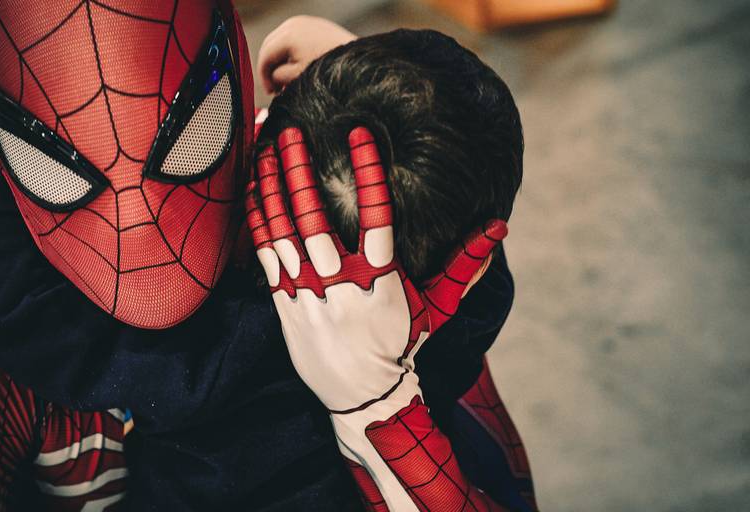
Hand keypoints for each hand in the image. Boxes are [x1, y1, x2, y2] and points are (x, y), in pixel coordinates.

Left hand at [246, 126, 509, 510]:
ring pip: (283, 230)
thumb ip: (466, 264)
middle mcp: (339, 282)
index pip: (375, 214)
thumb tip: (500, 229)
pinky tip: (255, 188)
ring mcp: (308, 292)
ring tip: (268, 149)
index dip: (366, 171)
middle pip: (314, 217)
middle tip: (292, 131)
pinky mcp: (285, 302)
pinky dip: (259, 218)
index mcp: (380, 278)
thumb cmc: (402, 343)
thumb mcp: (438, 306)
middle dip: (300, 169)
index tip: (359, 133)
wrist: (360, 393)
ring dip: (274, 186)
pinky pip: (265, 253)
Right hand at [258, 16, 355, 94]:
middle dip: (270, 67)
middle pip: (270, 46)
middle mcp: (294, 23)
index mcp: (288, 35)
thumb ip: (278, 77)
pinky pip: (295, 38)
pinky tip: (299, 68)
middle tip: (275, 87)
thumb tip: (273, 77)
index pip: (265, 55)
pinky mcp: (316, 24)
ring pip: (281, 41)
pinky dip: (292, 52)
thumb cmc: (329, 70)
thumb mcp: (298, 78)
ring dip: (281, 60)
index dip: (264, 76)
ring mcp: (305, 21)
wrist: (359, 61)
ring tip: (288, 80)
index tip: (270, 92)